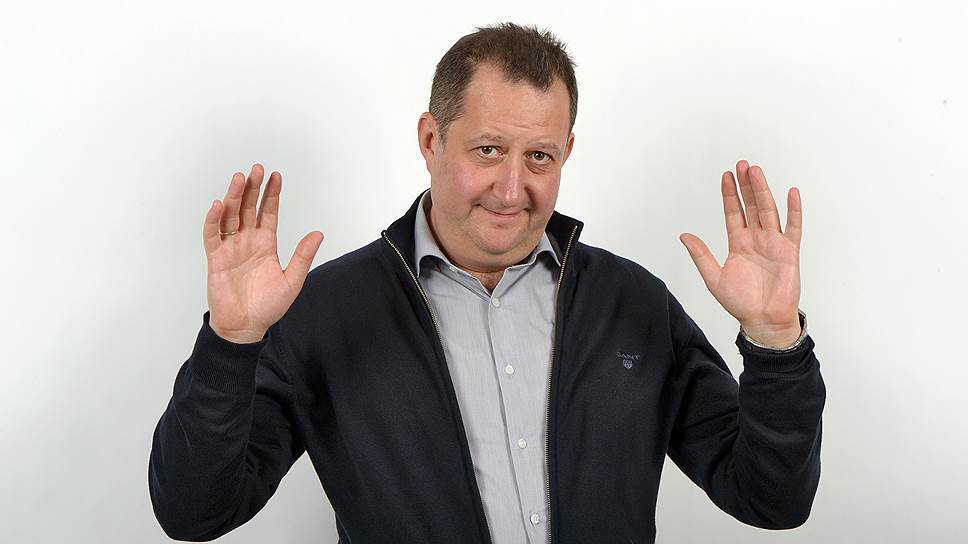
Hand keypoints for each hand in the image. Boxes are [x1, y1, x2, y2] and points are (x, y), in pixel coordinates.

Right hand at [202, 164, 323, 342]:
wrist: (245, 327)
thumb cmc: (267, 306)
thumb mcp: (292, 280)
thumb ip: (302, 256)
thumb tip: (318, 233)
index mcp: (265, 243)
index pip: (268, 212)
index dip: (271, 194)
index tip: (276, 176)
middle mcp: (247, 241)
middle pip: (247, 208)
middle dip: (252, 188)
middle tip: (256, 169)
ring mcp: (230, 248)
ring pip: (230, 216)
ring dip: (233, 197)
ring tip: (239, 178)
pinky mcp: (216, 258)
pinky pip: (212, 235)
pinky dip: (213, 220)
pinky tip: (218, 205)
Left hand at [679, 160, 801, 346]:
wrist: (762, 321)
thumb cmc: (740, 303)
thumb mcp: (713, 278)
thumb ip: (700, 255)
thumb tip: (684, 236)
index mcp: (738, 243)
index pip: (733, 213)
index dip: (730, 194)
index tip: (726, 175)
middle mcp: (756, 239)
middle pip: (751, 206)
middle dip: (746, 185)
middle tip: (742, 164)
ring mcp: (774, 243)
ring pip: (768, 211)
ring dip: (763, 191)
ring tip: (756, 172)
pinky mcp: (789, 252)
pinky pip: (793, 227)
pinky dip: (793, 210)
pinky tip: (791, 193)